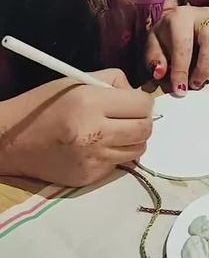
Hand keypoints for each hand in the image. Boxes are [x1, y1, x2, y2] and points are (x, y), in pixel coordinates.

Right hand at [0, 69, 152, 186]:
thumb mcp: (77, 80)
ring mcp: (93, 159)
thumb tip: (139, 94)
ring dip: (133, 139)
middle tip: (129, 117)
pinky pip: (119, 164)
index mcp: (90, 104)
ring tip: (115, 131)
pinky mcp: (89, 177)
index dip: (142, 101)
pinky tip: (97, 146)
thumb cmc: (45, 104)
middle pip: (145, 129)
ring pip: (138, 149)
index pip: (143, 104)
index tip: (133, 101)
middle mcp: (95, 133)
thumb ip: (113, 82)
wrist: (12, 141)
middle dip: (143, 120)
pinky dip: (116, 154)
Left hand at [144, 6, 208, 95]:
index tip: (180, 90)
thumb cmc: (169, 36)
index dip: (182, 70)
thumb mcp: (155, 45)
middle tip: (197, 84)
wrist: (183, 21)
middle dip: (205, 67)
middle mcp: (204, 13)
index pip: (183, 44)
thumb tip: (160, 73)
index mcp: (180, 17)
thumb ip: (154, 58)